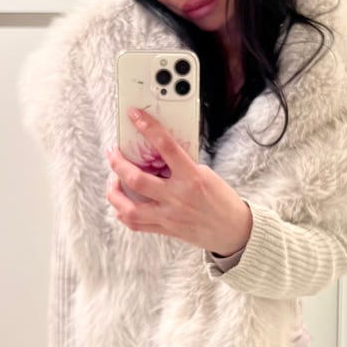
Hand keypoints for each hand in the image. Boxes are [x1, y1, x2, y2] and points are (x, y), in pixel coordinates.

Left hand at [105, 107, 251, 255]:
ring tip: (113, 180)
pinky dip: (123, 212)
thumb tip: (156, 154)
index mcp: (192, 178)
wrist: (234, 231)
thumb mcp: (206, 174)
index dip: (148, 127)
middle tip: (112, 152)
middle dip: (117, 162)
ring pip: (128, 207)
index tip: (135, 115)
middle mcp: (177, 197)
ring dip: (113, 192)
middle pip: (136, 179)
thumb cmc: (222, 200)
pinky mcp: (165, 229)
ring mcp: (169, 216)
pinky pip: (135, 224)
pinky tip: (121, 203)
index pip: (166, 146)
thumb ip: (181, 165)